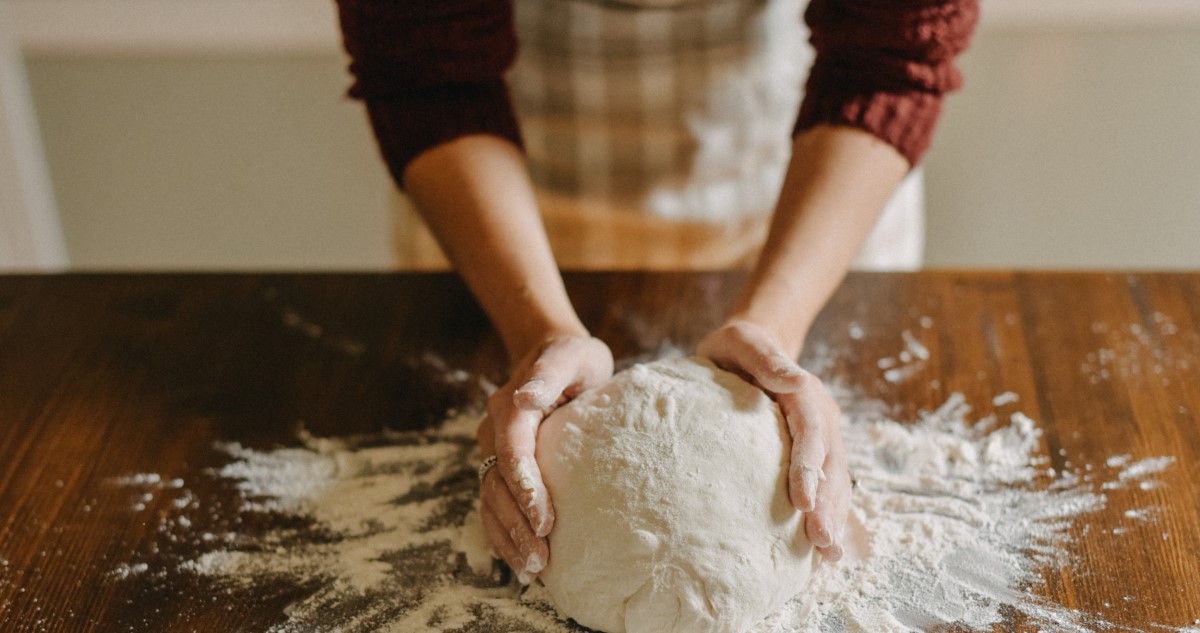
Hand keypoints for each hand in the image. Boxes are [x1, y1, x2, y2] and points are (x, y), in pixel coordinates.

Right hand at [477, 333, 613, 583]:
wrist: (553, 357)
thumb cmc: (572, 359)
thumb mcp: (569, 356)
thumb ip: (549, 374)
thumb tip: (525, 396)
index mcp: (511, 407)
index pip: (512, 451)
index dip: (525, 488)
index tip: (545, 520)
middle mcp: (494, 432)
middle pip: (497, 485)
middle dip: (517, 524)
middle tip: (541, 558)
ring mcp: (493, 452)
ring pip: (491, 501)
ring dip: (508, 537)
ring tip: (532, 570)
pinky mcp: (501, 469)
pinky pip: (494, 506)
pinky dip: (504, 536)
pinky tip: (521, 564)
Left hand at [697, 320, 849, 561]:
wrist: (749, 350)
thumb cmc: (738, 348)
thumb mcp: (742, 342)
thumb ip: (766, 359)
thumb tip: (796, 379)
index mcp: (805, 393)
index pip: (811, 431)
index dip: (809, 466)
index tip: (803, 500)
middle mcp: (820, 418)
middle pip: (830, 463)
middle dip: (828, 504)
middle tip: (822, 542)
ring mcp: (820, 438)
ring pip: (834, 480)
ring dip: (834, 516)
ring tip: (830, 553)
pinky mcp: (812, 454)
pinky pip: (825, 486)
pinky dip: (827, 514)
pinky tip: (821, 548)